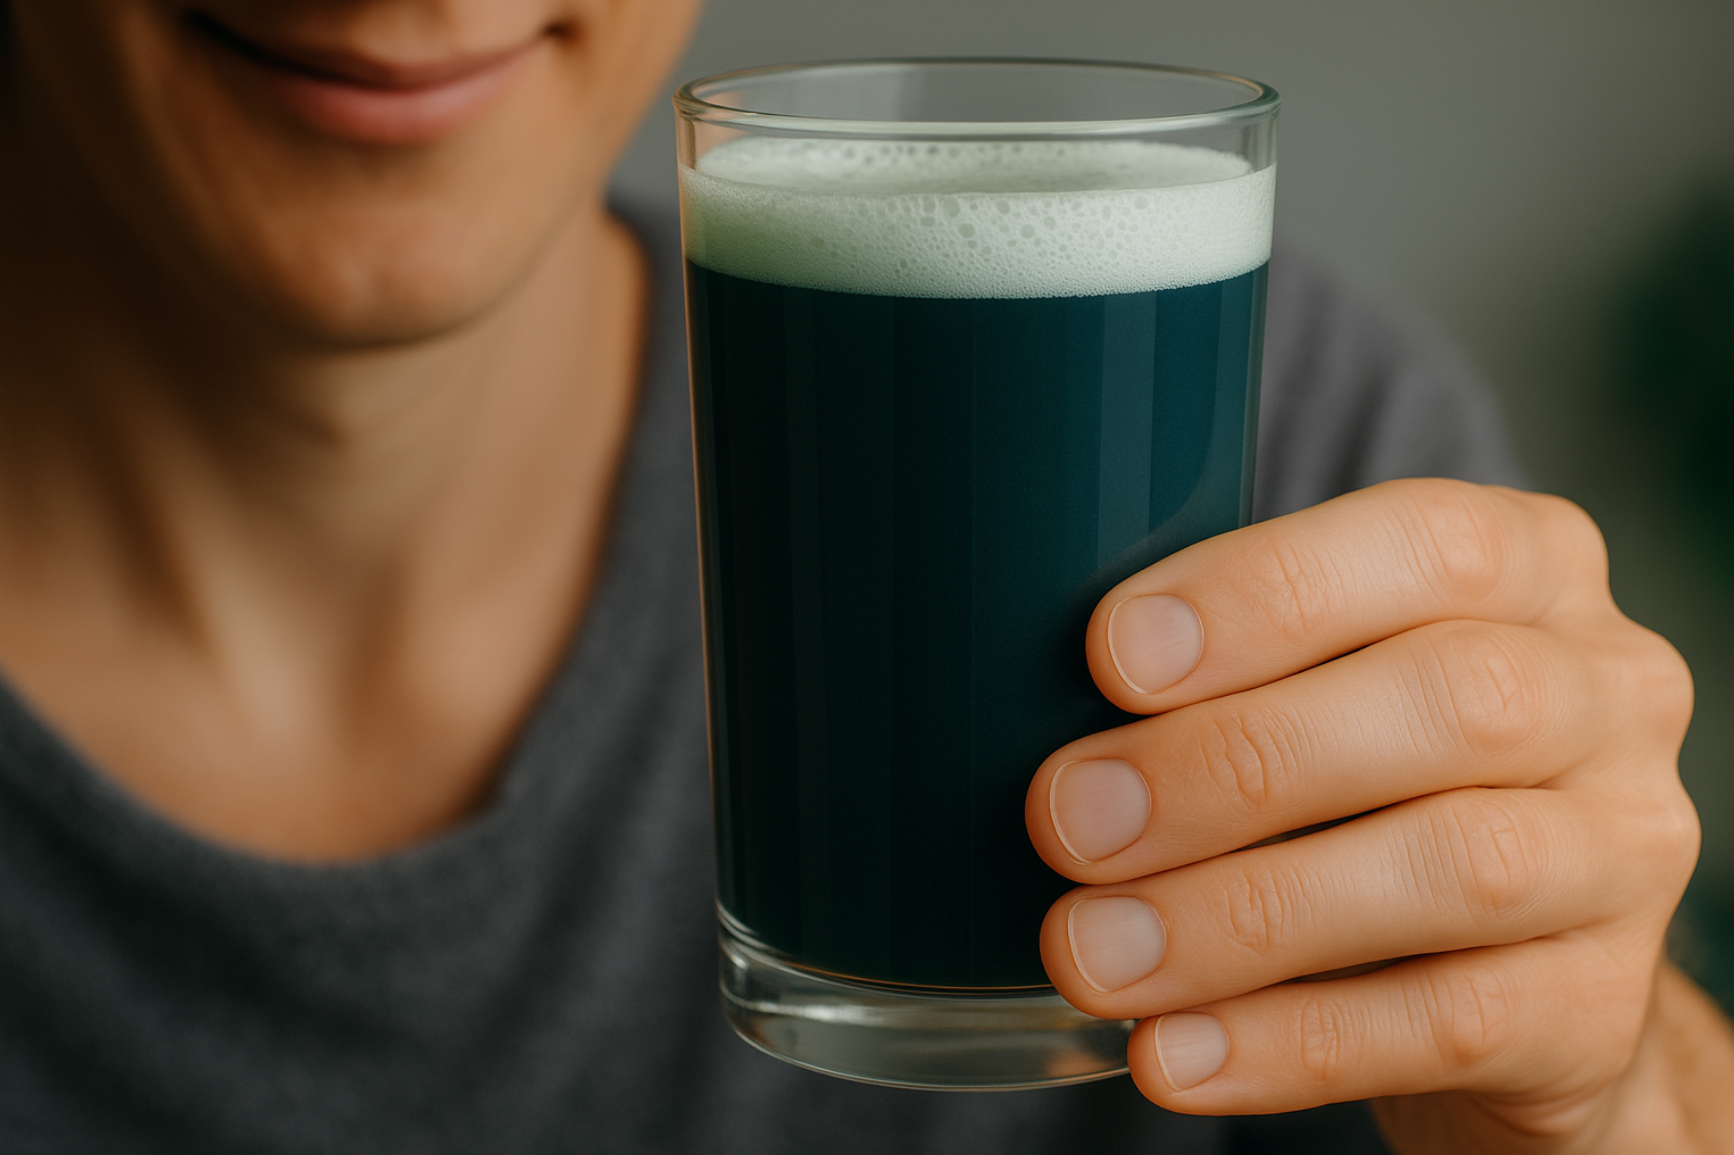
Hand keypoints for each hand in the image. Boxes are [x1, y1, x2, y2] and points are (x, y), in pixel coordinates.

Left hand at [1026, 479, 1713, 1152]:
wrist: (1518, 970)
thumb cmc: (1372, 776)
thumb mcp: (1329, 679)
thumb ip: (1229, 664)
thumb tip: (1019, 705)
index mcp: (1530, 570)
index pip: (1430, 543)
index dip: (1267, 592)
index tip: (1109, 654)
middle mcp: (1604, 694)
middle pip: (1452, 703)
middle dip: (1233, 761)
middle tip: (1069, 820)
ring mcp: (1624, 852)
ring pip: (1453, 867)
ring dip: (1242, 915)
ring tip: (1092, 953)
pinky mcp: (1599, 1005)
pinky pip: (1449, 1023)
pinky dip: (1288, 1043)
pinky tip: (1170, 1054)